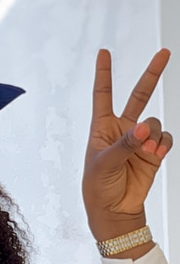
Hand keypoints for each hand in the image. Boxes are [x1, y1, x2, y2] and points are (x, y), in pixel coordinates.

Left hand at [82, 48, 171, 256]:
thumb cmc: (98, 188)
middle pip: (138, 96)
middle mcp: (122, 129)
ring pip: (155, 123)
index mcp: (101, 128)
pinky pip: (166, 139)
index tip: (104, 52)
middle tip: (164, 52)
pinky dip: (163, 145)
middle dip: (152, 74)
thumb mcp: (104, 165)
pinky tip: (155, 155)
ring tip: (145, 152)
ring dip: (153, 135)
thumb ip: (125, 145)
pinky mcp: (154, 153)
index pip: (102, 95)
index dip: (104, 73)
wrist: (115, 211)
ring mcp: (140, 140)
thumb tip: (144, 129)